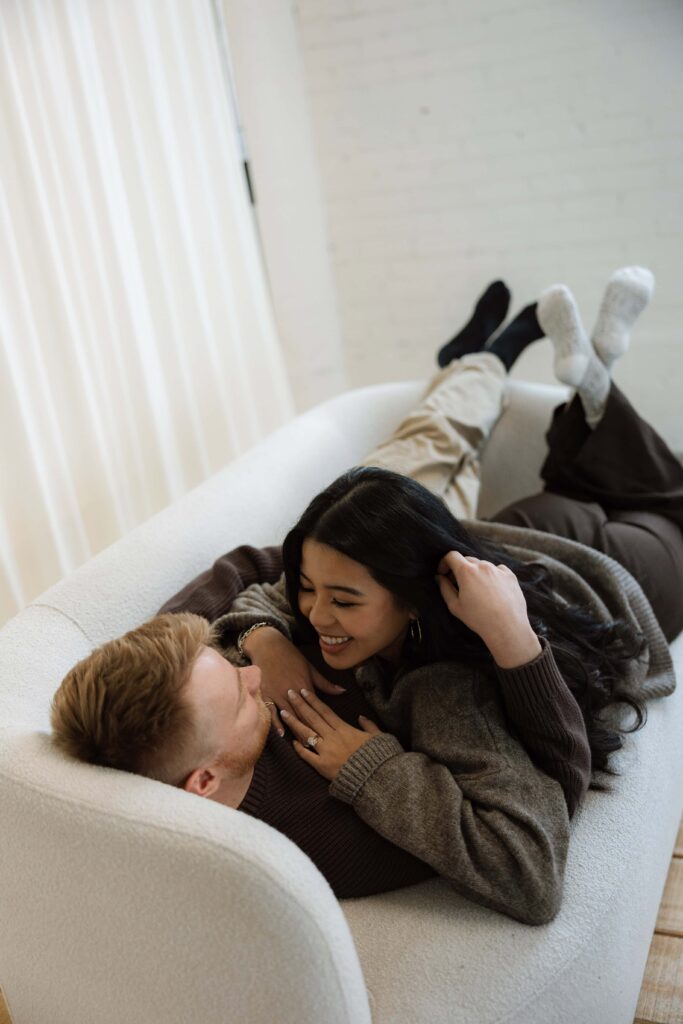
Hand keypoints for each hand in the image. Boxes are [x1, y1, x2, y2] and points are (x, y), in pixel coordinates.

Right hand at [242, 627, 345, 734]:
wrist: (269, 646)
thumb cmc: (291, 657)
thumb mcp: (310, 668)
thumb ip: (326, 684)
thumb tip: (343, 691)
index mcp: (304, 686)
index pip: (313, 709)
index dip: (320, 723)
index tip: (328, 735)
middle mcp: (291, 692)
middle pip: (301, 715)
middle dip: (309, 730)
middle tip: (318, 745)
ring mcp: (277, 693)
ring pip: (288, 715)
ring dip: (295, 729)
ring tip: (302, 744)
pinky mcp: (266, 693)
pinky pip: (271, 711)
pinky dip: (276, 723)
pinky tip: (280, 734)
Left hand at [279, 688, 380, 780]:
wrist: (374, 778)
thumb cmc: (378, 757)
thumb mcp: (378, 736)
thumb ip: (369, 725)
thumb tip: (361, 717)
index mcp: (344, 729)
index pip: (325, 711)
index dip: (313, 700)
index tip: (304, 691)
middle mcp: (332, 737)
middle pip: (313, 718)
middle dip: (300, 704)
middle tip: (289, 693)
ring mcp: (325, 751)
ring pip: (306, 733)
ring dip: (294, 722)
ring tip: (283, 712)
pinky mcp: (322, 766)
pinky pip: (307, 755)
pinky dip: (298, 748)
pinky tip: (291, 741)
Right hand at [436, 551, 541, 667]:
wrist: (507, 628)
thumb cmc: (478, 619)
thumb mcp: (455, 606)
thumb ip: (444, 588)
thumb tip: (439, 577)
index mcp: (467, 571)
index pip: (452, 556)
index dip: (444, 562)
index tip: (443, 573)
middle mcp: (483, 566)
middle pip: (467, 560)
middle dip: (459, 569)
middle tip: (458, 584)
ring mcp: (498, 570)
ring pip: (482, 565)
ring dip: (476, 573)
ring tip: (477, 591)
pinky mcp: (510, 576)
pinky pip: (498, 570)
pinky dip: (492, 576)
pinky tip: (492, 591)